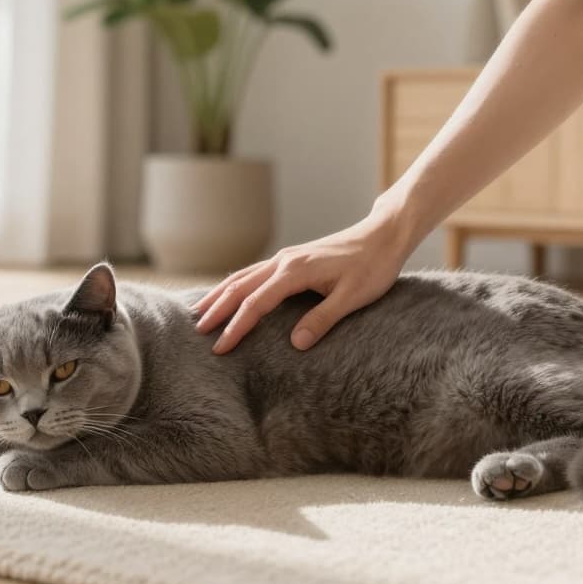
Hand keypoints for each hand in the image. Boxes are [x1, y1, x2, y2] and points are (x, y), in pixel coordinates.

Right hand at [194, 207, 414, 353]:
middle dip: (218, 309)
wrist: (383, 236)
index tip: (221, 348)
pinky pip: (254, 272)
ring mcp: (286, 257)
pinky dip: (236, 284)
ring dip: (221, 294)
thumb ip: (323, 319)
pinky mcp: (291, 259)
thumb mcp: (352, 297)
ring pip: (243, 276)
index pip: (256, 303)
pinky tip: (230, 293)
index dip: (236, 327)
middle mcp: (284, 261)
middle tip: (199, 332)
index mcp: (295, 271)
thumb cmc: (373, 267)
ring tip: (202, 312)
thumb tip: (295, 344)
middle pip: (240, 286)